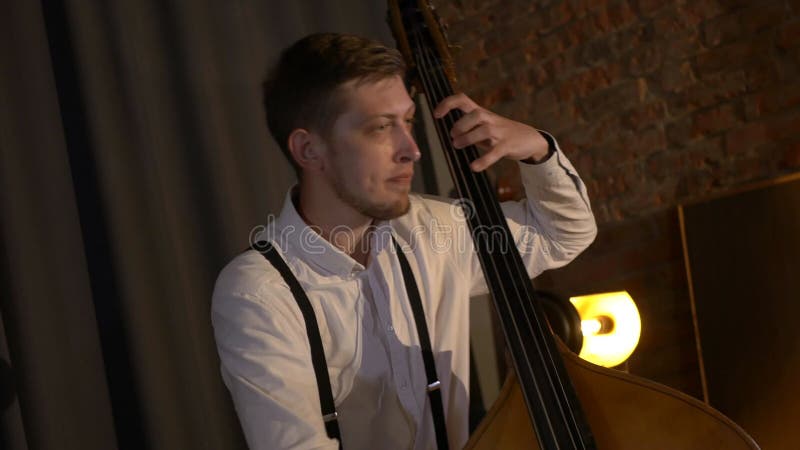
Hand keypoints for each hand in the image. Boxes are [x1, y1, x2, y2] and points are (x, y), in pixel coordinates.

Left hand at [432, 93, 548, 171]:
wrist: (530, 140)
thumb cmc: (502, 134)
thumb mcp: (485, 128)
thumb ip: (470, 129)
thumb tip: (451, 136)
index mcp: (483, 114)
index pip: (463, 100)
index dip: (448, 104)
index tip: (436, 114)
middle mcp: (491, 120)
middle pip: (476, 113)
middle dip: (461, 124)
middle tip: (452, 136)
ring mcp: (501, 132)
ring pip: (485, 130)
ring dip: (468, 137)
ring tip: (457, 145)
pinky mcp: (508, 145)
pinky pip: (495, 152)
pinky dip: (484, 160)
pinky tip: (474, 167)